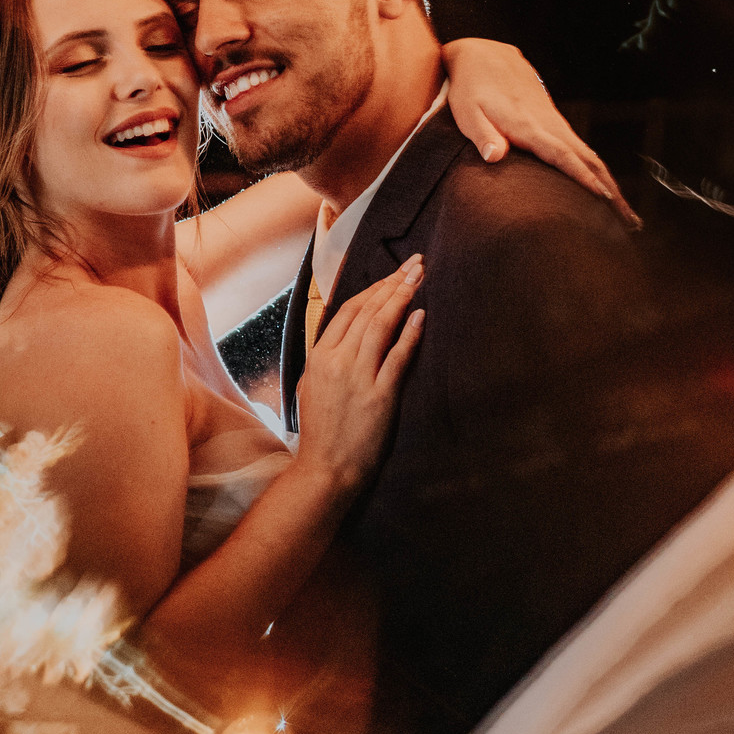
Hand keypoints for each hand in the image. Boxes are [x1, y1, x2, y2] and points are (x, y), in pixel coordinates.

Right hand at [294, 257, 424, 495]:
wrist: (326, 470)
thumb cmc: (322, 431)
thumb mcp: (312, 386)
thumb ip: (327, 357)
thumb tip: (346, 332)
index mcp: (319, 356)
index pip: (348, 310)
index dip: (373, 288)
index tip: (392, 273)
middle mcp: (337, 361)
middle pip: (368, 311)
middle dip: (393, 283)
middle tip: (415, 263)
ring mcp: (358, 377)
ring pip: (382, 326)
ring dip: (403, 297)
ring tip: (420, 277)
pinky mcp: (380, 396)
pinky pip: (397, 357)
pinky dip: (410, 333)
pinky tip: (421, 315)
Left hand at [442, 38, 640, 230]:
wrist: (485, 56)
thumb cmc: (471, 88)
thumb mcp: (467, 112)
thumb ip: (482, 134)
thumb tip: (495, 156)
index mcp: (529, 126)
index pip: (562, 156)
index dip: (583, 178)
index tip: (604, 200)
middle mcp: (549, 125)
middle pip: (589, 160)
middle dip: (611, 191)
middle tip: (631, 223)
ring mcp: (555, 123)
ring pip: (590, 156)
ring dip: (610, 184)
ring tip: (626, 214)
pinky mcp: (555, 123)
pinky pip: (582, 150)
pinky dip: (597, 170)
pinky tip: (603, 186)